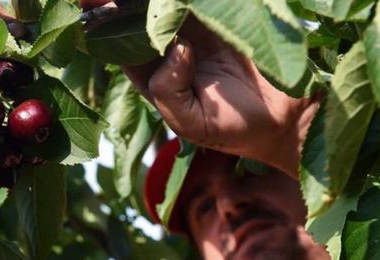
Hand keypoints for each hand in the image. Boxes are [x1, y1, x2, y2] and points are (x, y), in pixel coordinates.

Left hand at [122, 19, 318, 177]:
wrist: (287, 118)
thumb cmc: (232, 128)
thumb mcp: (189, 122)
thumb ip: (168, 91)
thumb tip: (175, 47)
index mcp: (154, 73)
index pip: (121, 43)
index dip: (106, 23)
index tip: (92, 5)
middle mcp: (172, 47)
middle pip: (142, 15)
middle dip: (125, 3)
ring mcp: (200, 28)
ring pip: (171, 3)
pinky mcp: (228, 16)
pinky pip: (209, 1)